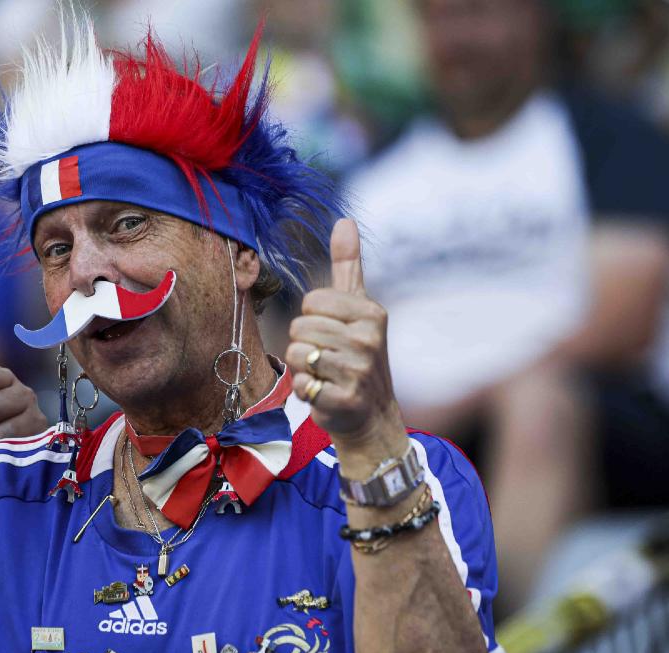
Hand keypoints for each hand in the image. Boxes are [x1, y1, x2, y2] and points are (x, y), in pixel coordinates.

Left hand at [286, 219, 407, 473]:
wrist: (372, 415)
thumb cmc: (357, 357)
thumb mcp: (358, 309)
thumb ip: (349, 266)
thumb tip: (345, 220)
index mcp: (370, 313)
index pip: (312, 301)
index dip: (312, 319)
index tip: (333, 335)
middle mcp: (368, 339)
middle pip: (299, 328)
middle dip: (304, 345)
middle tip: (328, 360)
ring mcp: (359, 371)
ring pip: (296, 355)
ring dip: (302, 369)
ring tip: (325, 376)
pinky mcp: (345, 399)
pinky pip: (301, 385)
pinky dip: (306, 392)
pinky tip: (325, 395)